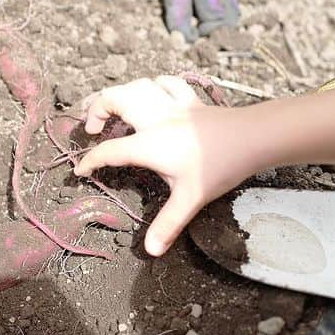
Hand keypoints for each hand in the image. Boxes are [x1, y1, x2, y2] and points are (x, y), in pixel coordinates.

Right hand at [74, 77, 257, 255]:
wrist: (253, 137)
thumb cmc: (219, 167)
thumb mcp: (190, 199)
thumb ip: (167, 224)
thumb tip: (151, 250)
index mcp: (149, 143)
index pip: (109, 150)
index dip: (90, 161)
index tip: (81, 172)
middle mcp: (155, 118)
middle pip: (115, 99)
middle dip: (96, 109)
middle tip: (90, 127)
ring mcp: (174, 106)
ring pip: (137, 86)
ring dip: (119, 93)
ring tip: (112, 107)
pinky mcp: (191, 101)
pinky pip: (166, 84)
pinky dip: (153, 86)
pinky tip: (152, 93)